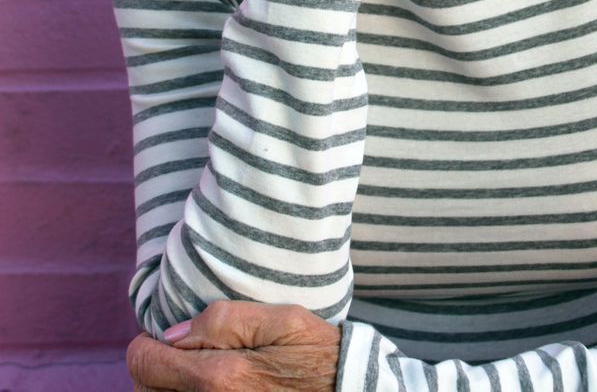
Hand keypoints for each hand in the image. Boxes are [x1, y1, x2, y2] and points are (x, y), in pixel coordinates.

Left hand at [127, 301, 340, 391]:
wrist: (343, 390)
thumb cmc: (313, 351)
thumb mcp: (278, 319)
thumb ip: (222, 320)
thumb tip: (172, 334)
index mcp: (220, 378)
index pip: (144, 363)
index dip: (147, 344)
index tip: (163, 336)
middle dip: (153, 370)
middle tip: (177, 354)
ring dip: (165, 389)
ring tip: (188, 372)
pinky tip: (200, 389)